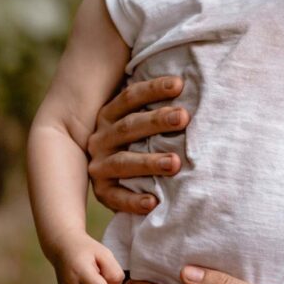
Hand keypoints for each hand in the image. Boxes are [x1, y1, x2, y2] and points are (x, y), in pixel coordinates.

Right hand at [87, 76, 188, 213]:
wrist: (108, 173)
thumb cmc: (138, 139)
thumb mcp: (139, 118)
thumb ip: (156, 104)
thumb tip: (184, 81)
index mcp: (109, 114)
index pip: (129, 97)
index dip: (153, 89)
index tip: (179, 84)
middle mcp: (101, 138)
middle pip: (129, 126)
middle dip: (157, 121)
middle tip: (184, 117)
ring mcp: (99, 165)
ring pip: (123, 162)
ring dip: (149, 162)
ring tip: (175, 163)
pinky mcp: (102, 191)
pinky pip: (115, 197)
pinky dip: (133, 201)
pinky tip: (154, 202)